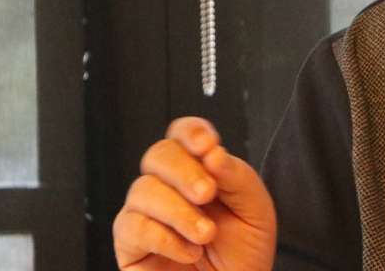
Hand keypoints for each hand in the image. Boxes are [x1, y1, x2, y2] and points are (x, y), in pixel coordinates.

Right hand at [113, 117, 276, 269]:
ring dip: (179, 212)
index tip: (207, 145)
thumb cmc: (243, 252)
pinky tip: (189, 252)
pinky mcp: (130, 244)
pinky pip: (132, 227)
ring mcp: (145, 213)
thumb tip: (213, 153)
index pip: (182, 135)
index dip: (190, 132)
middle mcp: (168, 186)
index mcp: (198, 170)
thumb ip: (237, 177)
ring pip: (142, 189)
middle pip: (158, 155)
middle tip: (207, 194)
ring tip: (206, 235)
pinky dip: (164, 238)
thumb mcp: (254, 210)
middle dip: (184, 172)